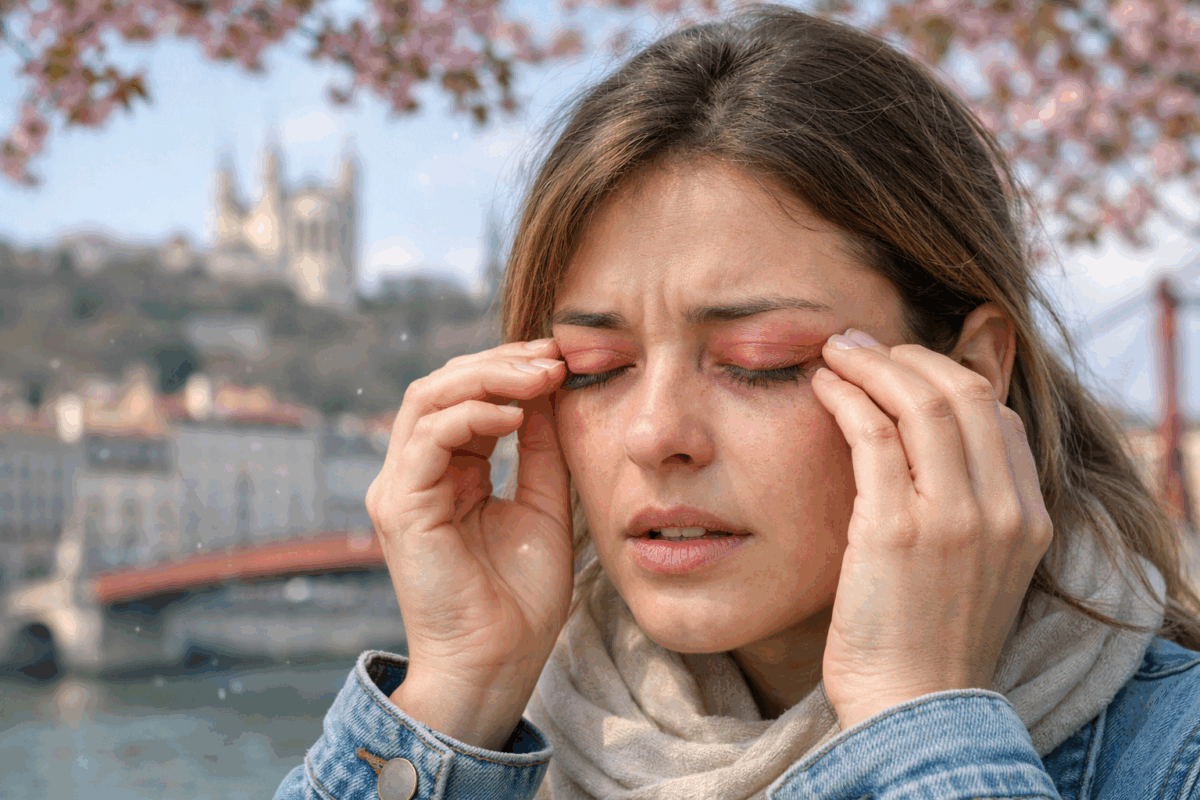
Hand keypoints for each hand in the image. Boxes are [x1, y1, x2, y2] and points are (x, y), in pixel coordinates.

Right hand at [365, 338, 572, 748]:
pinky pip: (428, 438)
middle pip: (440, 386)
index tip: (562, 359)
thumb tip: (550, 388)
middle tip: (552, 356)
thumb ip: (540, 448)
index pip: (464, 396)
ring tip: (540, 376)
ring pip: (428, 399)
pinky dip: (471, 415)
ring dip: (487, 377)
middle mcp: (414, 474)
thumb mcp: (543, 503)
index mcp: (445, 473)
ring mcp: (400, 488)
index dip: (509, 369)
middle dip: (499, 362)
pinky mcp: (400, 507)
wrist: (499, 663)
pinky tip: (515, 415)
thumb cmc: (520, 598)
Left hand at [810, 327, 1052, 730]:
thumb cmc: (928, 637)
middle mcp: (1003, 510)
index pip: (996, 415)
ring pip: (920, 401)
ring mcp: (955, 519)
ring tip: (834, 354)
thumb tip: (919, 442)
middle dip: (905, 356)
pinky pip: (872, 434)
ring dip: (871, 364)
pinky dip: (846, 397)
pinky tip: (821, 388)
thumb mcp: (973, 566)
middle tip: (858, 344)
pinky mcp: (897, 530)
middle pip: (963, 392)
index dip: (944, 377)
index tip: (897, 367)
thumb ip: (966, 505)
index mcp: (1030, 518)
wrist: (915, 707)